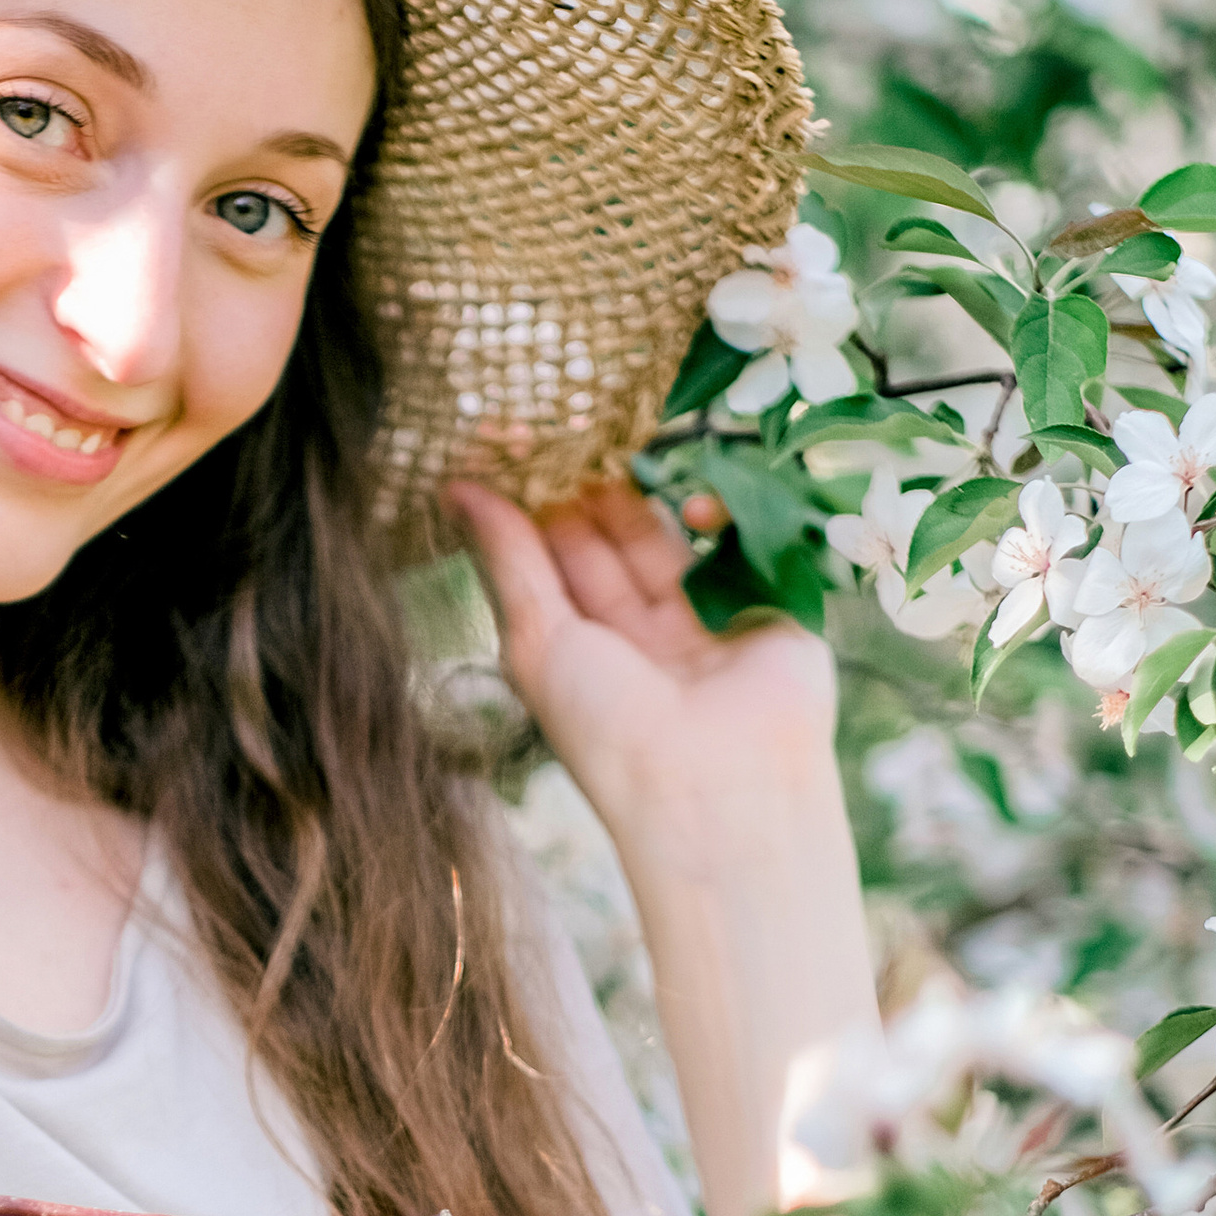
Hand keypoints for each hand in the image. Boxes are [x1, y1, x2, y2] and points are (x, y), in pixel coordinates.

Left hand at [443, 477, 842, 873]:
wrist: (716, 787)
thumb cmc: (608, 728)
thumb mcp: (536, 640)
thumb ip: (506, 558)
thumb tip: (453, 486)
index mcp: (575, 654)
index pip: (545, 564)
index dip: (525, 507)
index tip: (505, 442)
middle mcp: (633, 640)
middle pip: (601, 545)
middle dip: (580, 489)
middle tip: (559, 428)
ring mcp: (698, 621)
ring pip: (661, 539)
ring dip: (638, 496)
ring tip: (610, 447)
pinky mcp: (762, 607)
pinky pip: (736, 542)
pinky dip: (716, 514)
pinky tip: (691, 498)